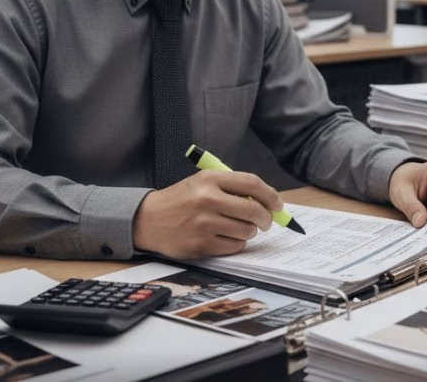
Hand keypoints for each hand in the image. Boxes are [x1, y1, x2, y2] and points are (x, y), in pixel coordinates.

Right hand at [132, 170, 282, 258]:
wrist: (148, 219)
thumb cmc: (180, 201)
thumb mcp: (202, 183)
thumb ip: (231, 188)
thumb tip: (267, 202)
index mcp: (210, 179)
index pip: (251, 183)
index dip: (270, 195)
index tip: (278, 204)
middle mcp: (207, 200)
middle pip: (253, 210)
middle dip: (266, 218)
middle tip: (266, 221)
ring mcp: (204, 224)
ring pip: (247, 231)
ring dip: (250, 231)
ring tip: (239, 228)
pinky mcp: (201, 244)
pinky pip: (234, 246)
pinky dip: (236, 243)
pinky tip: (226, 237)